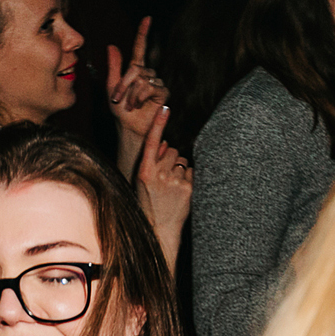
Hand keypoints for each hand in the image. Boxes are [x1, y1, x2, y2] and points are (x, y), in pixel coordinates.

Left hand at [106, 17, 168, 146]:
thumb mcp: (112, 88)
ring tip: (129, 105)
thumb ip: (113, 67)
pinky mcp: (163, 93)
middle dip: (123, 84)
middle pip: (135, 68)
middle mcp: (147, 74)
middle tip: (117, 99)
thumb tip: (112, 46)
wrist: (129, 128)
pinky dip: (140, 97)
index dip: (143, 33)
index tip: (147, 18)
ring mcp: (156, 83)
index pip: (140, 48)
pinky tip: (138, 105)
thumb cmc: (120, 111)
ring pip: (141, 79)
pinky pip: (149, 87)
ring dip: (130, 94)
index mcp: (135, 71)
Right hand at [133, 104, 191, 271]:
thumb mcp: (143, 182)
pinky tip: (181, 192)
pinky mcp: (188, 187)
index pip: (152, 141)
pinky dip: (188, 178)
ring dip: (179, 169)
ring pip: (182, 160)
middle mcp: (159, 174)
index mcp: (144, 171)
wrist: (159, 228)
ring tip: (172, 188)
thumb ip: (152, 162)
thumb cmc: (150, 203)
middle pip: (171, 150)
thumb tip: (164, 143)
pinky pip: (192, 171)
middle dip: (170, 159)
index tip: (165, 107)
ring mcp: (174, 181)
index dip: (159, 123)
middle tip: (164, 179)